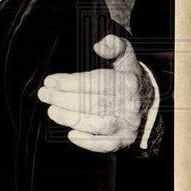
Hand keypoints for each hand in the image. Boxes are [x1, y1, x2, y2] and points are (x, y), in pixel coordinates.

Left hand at [37, 34, 152, 152]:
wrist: (146, 103)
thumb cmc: (125, 77)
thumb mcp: (124, 57)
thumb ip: (115, 46)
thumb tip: (100, 45)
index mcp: (128, 82)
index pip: (96, 82)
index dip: (70, 82)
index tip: (50, 81)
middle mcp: (131, 104)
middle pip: (94, 103)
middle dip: (63, 99)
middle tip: (44, 94)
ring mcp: (129, 124)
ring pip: (98, 124)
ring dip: (71, 118)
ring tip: (52, 111)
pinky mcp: (124, 140)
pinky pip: (107, 145)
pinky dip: (89, 142)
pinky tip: (71, 134)